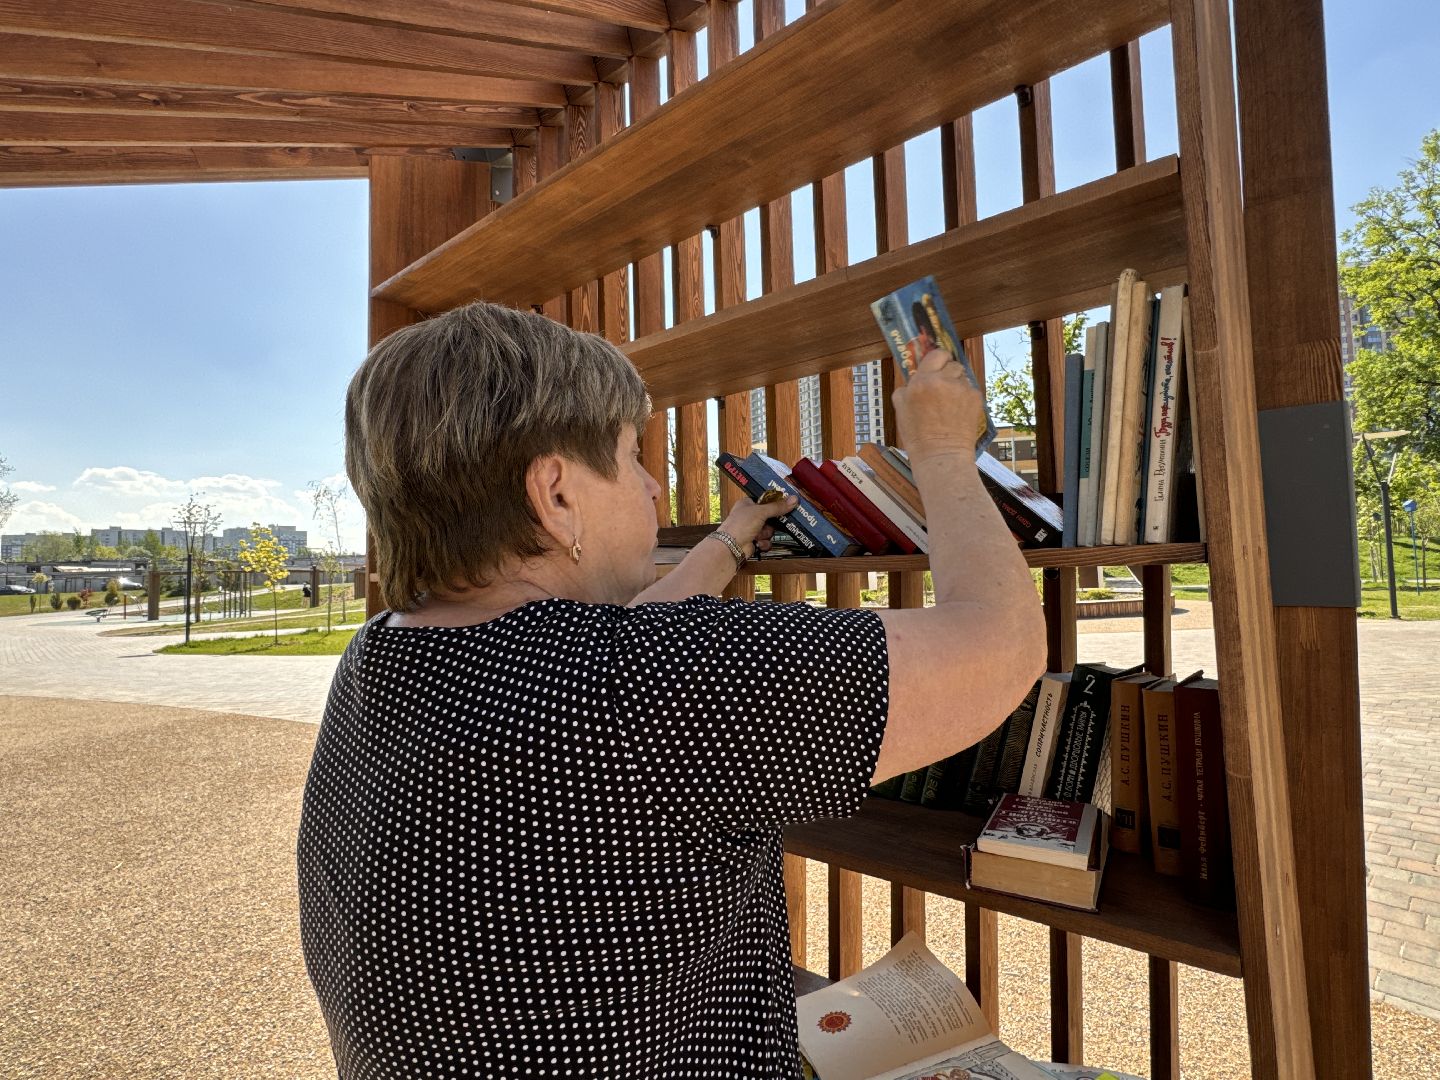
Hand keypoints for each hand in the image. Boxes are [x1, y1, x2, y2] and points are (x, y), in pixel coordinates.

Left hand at [721, 493, 796, 556]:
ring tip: (759, 535)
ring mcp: (751, 529)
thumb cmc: (740, 525)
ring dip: (766, 534)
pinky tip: (758, 543)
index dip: (775, 503)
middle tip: (777, 522)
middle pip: (770, 516)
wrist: (730, 547)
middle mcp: (749, 516)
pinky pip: (766, 541)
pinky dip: (764, 543)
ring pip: (770, 530)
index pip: (765, 500)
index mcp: (748, 503)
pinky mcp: (754, 541)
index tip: (786, 504)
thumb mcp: (761, 512)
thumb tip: (793, 499)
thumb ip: (778, 506)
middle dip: (772, 523)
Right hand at [892, 347, 983, 463]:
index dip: (938, 359)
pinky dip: (965, 397)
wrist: (941, 454)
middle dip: (948, 372)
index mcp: (922, 381)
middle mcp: (943, 380)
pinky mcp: (975, 398)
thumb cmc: (917, 435)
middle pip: (952, 363)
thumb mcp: (900, 409)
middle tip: (943, 387)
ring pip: (962, 377)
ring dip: (957, 384)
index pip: (936, 354)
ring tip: (950, 403)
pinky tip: (958, 411)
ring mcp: (962, 389)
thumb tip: (915, 377)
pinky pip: (970, 389)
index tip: (937, 365)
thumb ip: (907, 388)